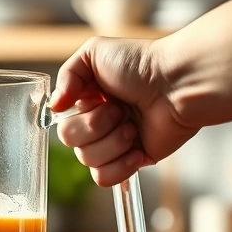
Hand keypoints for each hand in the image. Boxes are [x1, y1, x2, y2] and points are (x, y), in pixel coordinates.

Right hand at [50, 37, 199, 186]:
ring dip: (112, 142)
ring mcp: (115, 143)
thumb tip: (55, 107)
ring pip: (88, 161)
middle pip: (71, 142)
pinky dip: (119, 166)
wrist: (177, 85)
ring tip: (133, 126)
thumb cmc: (142, 64)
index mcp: (88, 100)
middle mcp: (99, 122)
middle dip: (95, 125)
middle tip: (121, 110)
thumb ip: (66, 75)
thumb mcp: (93, 52)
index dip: (78, 113)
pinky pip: (106, 178)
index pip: (62, 121)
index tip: (100, 97)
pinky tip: (136, 149)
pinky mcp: (133, 161)